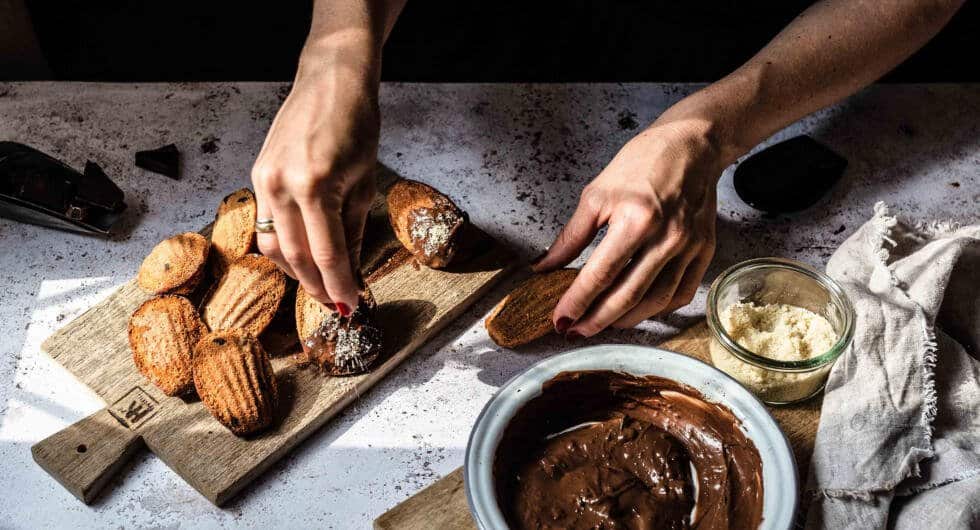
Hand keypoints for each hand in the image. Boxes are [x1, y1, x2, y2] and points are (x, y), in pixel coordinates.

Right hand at [251, 57, 378, 313]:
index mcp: (315, 186)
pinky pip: (266, 224)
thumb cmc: (357, 125)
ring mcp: (263, 180)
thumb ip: (354, 232)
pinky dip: (286, 246)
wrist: (330, 80)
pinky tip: (304, 257)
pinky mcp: (257, 175)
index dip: (339, 285)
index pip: (326, 253)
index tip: (351, 306)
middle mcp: (282, 185)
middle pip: (296, 256)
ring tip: (321, 285)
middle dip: (317, 285)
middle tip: (337, 303)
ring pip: (274, 246)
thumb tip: (352, 272)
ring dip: (298, 272)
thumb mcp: (364, 183)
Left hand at [532, 119, 721, 336]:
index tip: (560, 319)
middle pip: (627, 296)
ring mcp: (689, 247)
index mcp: (636, 220)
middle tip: (575, 331)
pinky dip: (658, 309)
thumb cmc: (643, 162)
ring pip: (656, 302)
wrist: (691, 146)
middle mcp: (666, 238)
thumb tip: (546, 266)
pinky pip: (681, 294)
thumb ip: (571, 236)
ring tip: (602, 324)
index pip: (600, 275)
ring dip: (626, 320)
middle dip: (597, 320)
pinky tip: (638, 311)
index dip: (576, 302)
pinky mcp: (704, 251)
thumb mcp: (597, 195)